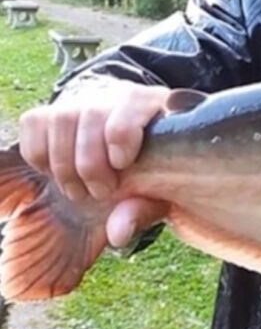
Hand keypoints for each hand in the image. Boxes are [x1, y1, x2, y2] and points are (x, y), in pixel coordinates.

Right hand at [18, 75, 169, 247]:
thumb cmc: (150, 171)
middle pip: (91, 115)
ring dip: (65, 165)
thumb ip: (143, 210)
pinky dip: (42, 157)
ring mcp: (83, 99)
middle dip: (91, 164)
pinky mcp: (51, 110)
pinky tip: (61, 173)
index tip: (121, 166)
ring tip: (81, 191)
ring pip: (60, 120)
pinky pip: (35, 125)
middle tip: (102, 193)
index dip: (122, 136)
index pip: (131, 104)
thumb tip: (118, 233)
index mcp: (154, 105)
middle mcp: (116, 94)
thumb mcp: (158, 192)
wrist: (127, 151)